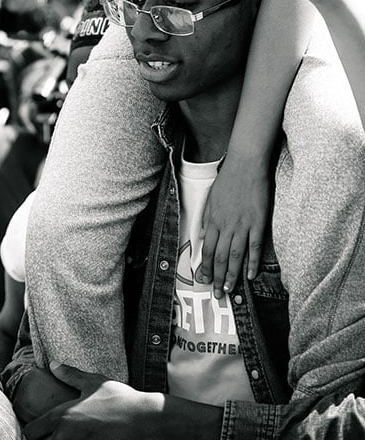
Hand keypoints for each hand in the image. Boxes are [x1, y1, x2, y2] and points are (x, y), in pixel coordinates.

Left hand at [24, 364, 223, 439]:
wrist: (144, 420)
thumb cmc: (119, 399)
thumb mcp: (94, 382)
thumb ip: (70, 375)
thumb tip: (53, 364)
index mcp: (62, 416)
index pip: (31, 432)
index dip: (32, 431)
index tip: (38, 429)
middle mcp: (66, 436)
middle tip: (50, 435)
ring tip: (64, 438)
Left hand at [198, 160, 268, 296]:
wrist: (246, 164)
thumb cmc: (228, 178)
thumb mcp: (211, 197)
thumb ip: (206, 217)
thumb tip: (201, 235)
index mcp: (213, 219)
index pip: (208, 249)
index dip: (206, 267)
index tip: (204, 280)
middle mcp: (227, 225)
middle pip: (221, 257)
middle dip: (217, 277)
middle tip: (217, 294)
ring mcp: (243, 225)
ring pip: (236, 256)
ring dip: (232, 275)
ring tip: (230, 290)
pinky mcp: (258, 222)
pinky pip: (254, 247)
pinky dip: (252, 263)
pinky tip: (250, 276)